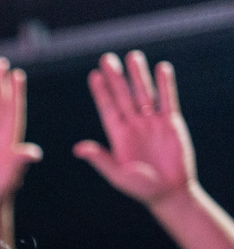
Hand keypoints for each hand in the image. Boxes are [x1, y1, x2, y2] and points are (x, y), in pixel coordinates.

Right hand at [0, 57, 42, 209]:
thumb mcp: (9, 178)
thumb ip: (18, 164)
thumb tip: (33, 154)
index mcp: (11, 140)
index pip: (14, 112)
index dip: (15, 94)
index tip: (17, 76)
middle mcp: (1, 132)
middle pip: (1, 102)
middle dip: (1, 83)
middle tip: (0, 62)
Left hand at [73, 51, 195, 205]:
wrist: (168, 192)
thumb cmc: (140, 188)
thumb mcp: (117, 174)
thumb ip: (99, 159)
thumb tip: (78, 148)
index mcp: (118, 136)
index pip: (108, 108)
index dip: (101, 92)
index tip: (94, 75)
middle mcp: (134, 125)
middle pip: (123, 96)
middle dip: (116, 77)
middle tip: (107, 58)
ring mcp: (152, 123)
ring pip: (144, 93)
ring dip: (139, 76)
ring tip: (133, 56)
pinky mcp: (171, 123)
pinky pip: (168, 100)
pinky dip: (166, 84)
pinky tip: (162, 68)